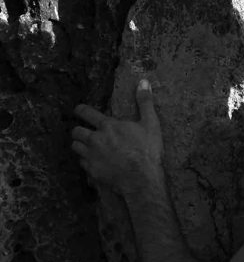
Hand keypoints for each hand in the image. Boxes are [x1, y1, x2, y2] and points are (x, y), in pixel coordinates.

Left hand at [72, 80, 163, 194]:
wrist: (141, 179)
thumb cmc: (147, 151)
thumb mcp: (150, 123)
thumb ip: (145, 102)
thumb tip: (144, 82)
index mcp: (108, 126)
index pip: (86, 113)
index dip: (80, 109)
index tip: (78, 109)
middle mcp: (95, 140)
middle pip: (76, 132)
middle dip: (79, 131)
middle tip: (84, 132)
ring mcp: (91, 156)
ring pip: (75, 147)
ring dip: (80, 146)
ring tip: (87, 146)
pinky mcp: (91, 171)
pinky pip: (81, 163)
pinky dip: (85, 161)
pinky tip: (93, 162)